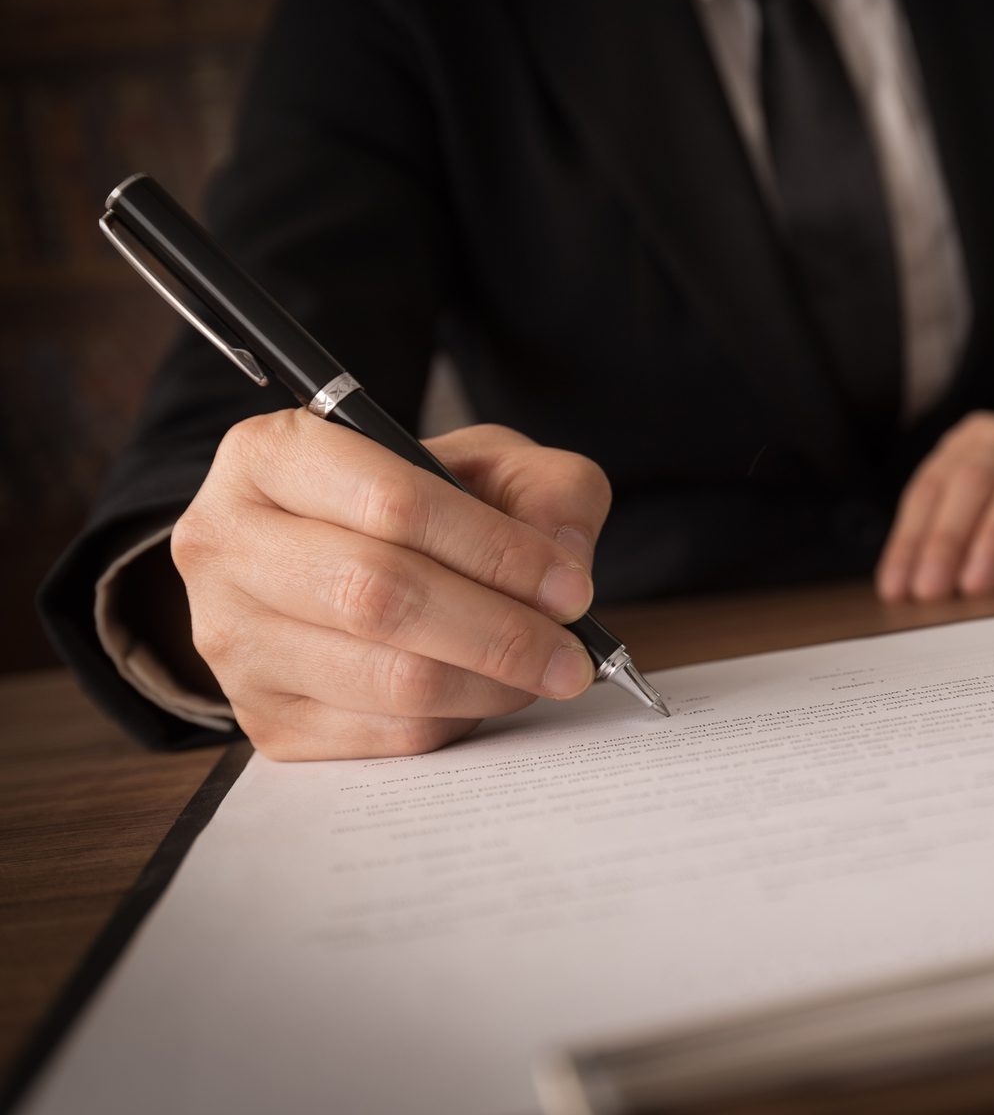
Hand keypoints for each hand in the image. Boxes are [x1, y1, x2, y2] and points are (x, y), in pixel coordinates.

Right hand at [170, 416, 611, 760]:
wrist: (339, 559)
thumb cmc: (415, 504)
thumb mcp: (488, 464)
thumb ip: (547, 490)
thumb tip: (565, 562)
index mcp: (271, 454)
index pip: (392, 503)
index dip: (496, 551)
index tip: (571, 587)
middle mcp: (225, 544)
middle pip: (380, 597)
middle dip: (501, 632)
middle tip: (573, 654)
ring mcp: (231, 639)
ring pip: (388, 677)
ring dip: (491, 684)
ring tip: (543, 671)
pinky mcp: (263, 718)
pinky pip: (384, 735)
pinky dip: (457, 720)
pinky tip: (484, 691)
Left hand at [876, 412, 993, 602]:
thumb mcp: (984, 519)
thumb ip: (950, 544)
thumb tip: (908, 592)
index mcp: (976, 441)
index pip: (932, 486)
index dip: (911, 538)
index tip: (898, 589)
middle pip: (974, 478)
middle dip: (947, 538)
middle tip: (932, 591)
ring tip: (977, 587)